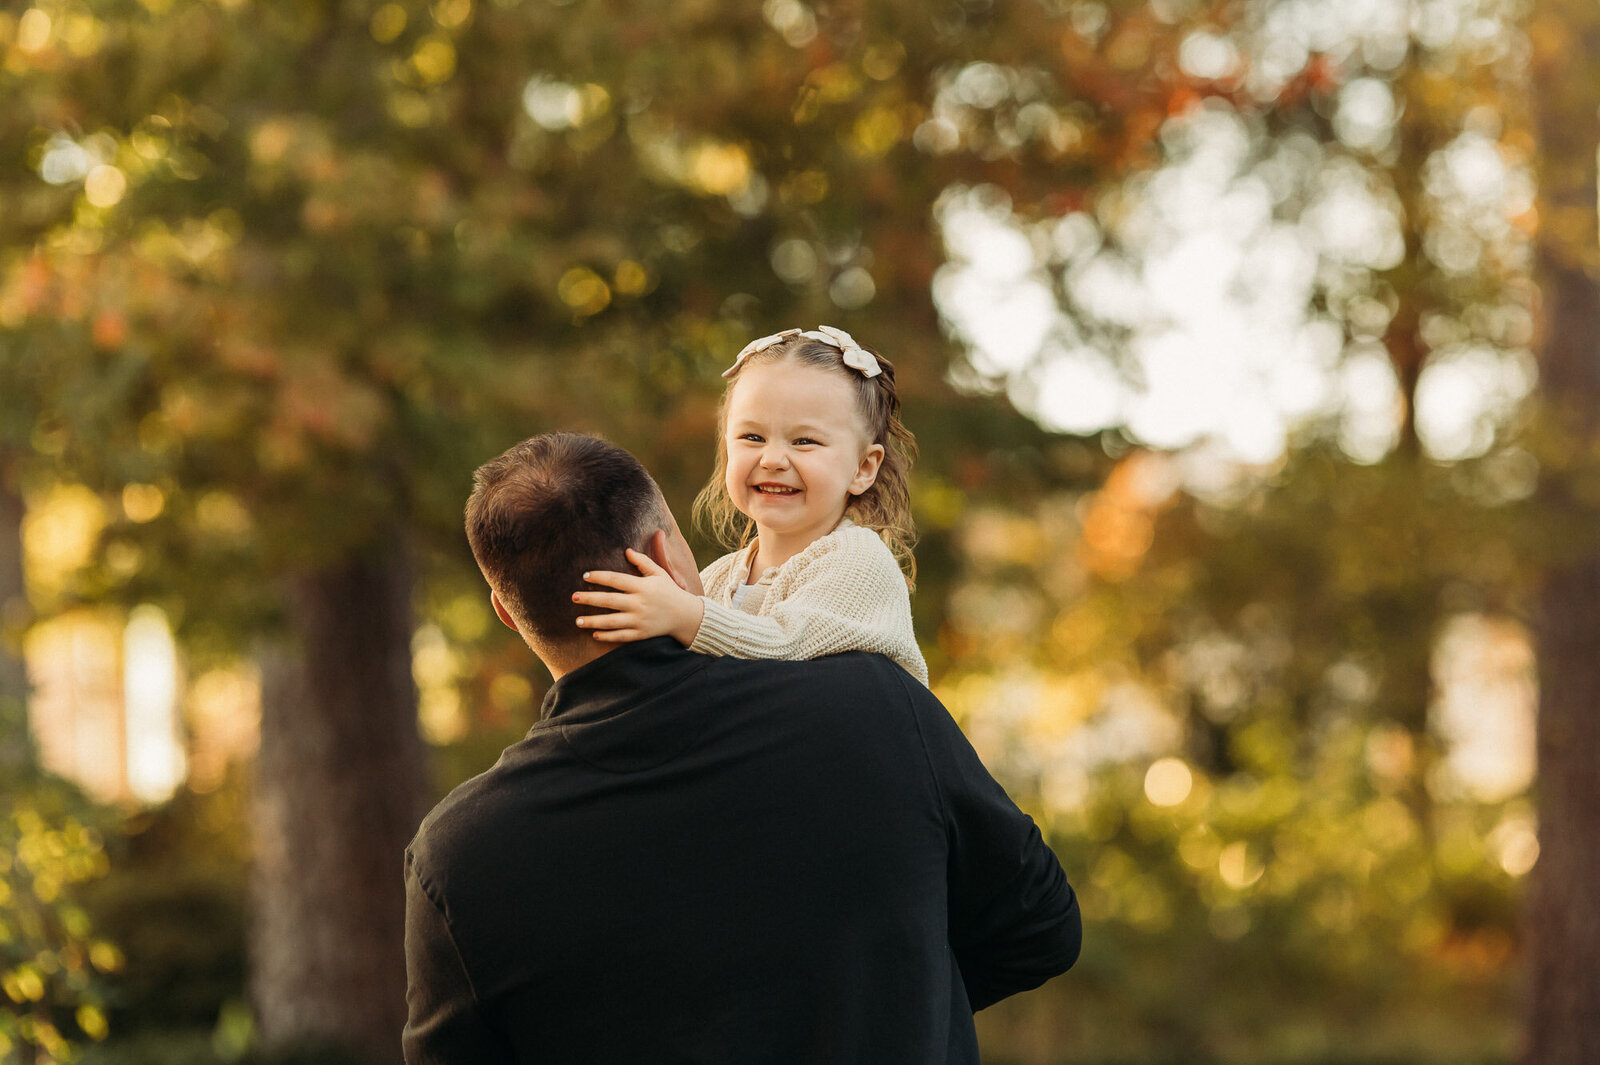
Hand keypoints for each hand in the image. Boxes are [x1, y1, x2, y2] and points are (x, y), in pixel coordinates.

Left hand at [573, 549, 704, 645]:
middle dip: (590, 599)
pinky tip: (595, 634)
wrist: (686, 616)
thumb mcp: (659, 574)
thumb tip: (627, 550)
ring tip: (577, 621)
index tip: (585, 576)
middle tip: (574, 597)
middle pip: (609, 601)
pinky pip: (621, 636)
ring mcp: (640, 620)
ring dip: (593, 621)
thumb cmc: (670, 591)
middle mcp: (639, 603)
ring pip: (612, 621)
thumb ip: (643, 562)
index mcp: (642, 587)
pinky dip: (607, 636)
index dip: (599, 577)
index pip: (616, 580)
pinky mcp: (641, 634)